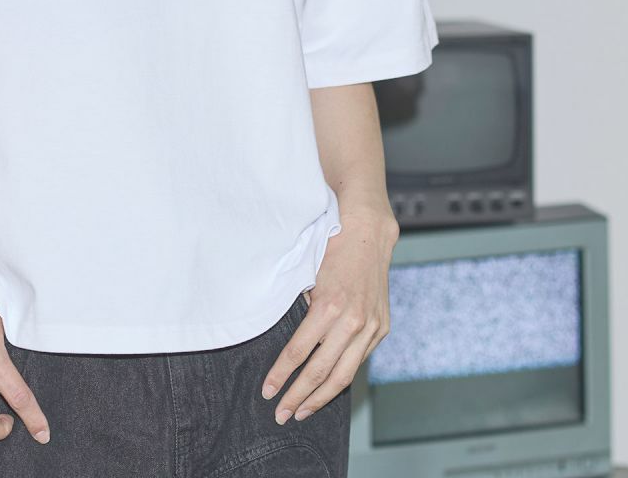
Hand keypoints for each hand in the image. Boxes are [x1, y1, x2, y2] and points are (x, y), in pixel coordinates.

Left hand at [261, 211, 395, 423]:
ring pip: (343, 375)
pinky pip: (358, 361)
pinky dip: (340, 377)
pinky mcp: (380, 329)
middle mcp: (352, 321)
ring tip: (301, 411)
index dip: (281, 374)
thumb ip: (301, 308)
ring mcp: (370, 327)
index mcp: (329, 306)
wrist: (368, 234)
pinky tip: (326, 389)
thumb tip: (286, 339)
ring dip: (320, 398)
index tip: (267, 391)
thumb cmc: (331, 249)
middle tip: (280, 414)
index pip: (299, 352)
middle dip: (297, 396)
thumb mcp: (308, 275)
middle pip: (320, 372)